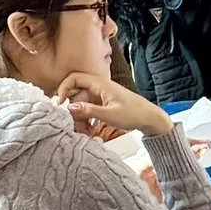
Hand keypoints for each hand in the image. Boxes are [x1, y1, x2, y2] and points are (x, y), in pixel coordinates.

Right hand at [54, 65, 169, 144]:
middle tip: (71, 124)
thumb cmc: (134, 114)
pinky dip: (86, 119)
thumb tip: (69, 107)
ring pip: (82, 104)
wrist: (150, 118)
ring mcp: (101, 96)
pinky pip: (89, 109)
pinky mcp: (104, 104)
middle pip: (76, 94)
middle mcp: (99, 88)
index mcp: (100, 84)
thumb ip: (88, 111)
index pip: (74, 78)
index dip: (64, 88)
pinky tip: (89, 130)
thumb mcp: (109, 115)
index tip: (60, 104)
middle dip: (71, 109)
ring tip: (82, 131)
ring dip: (79, 117)